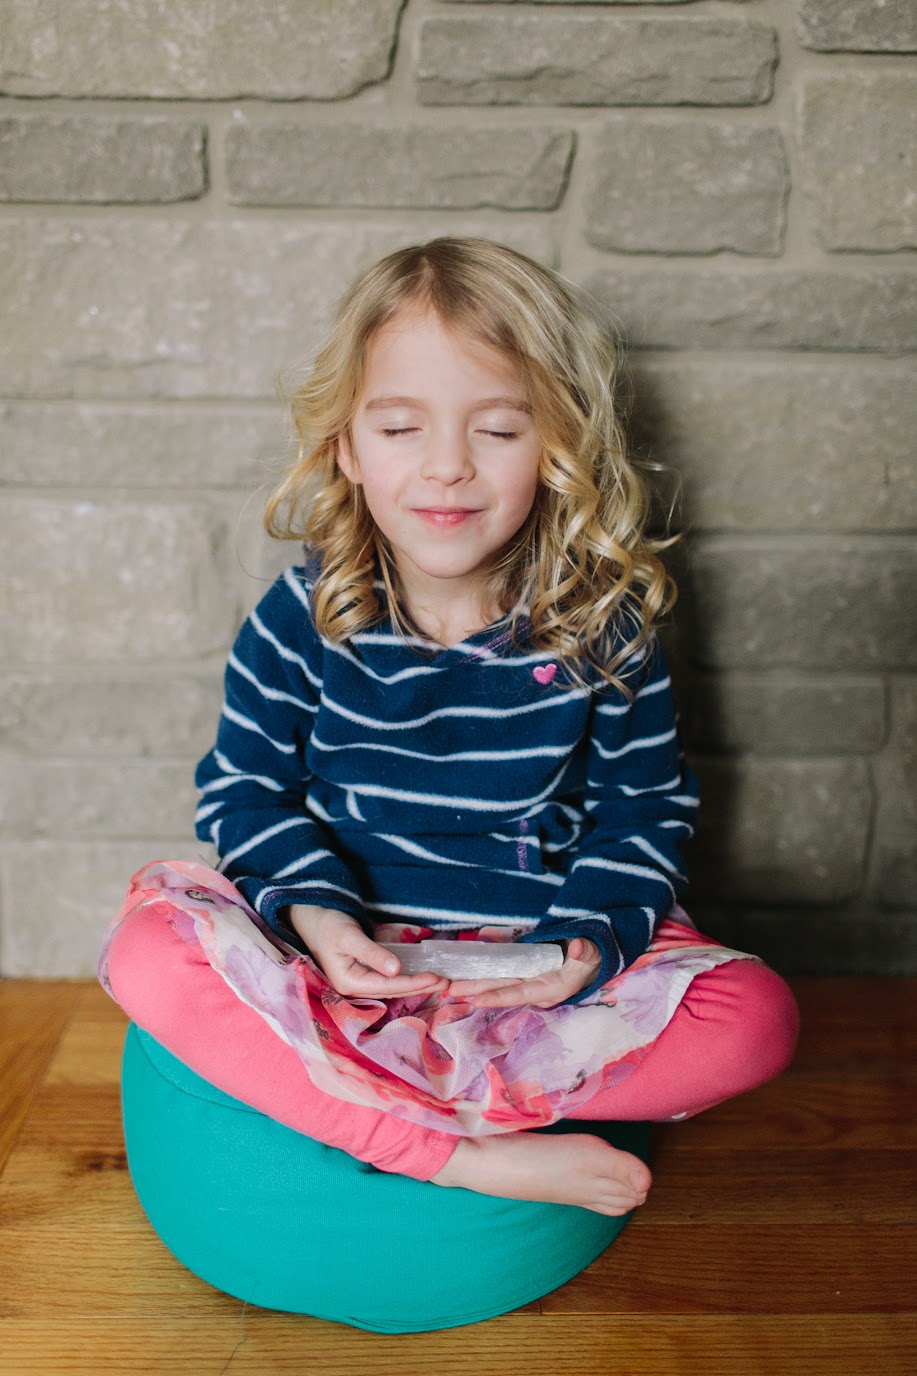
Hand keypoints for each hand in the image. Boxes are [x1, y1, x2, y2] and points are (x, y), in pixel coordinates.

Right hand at [286, 904, 448, 999]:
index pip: (388, 986)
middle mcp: (353, 987)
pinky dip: (406, 977)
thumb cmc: (327, 924)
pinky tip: (420, 975)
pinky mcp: (362, 973)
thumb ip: (372, 953)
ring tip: (439, 981)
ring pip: (392, 987)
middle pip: (393, 991)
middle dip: (420, 987)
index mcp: (348, 982)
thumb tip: (397, 970)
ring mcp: (357, 981)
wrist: (310, 915)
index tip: (436, 978)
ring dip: (415, 984)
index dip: (414, 983)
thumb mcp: (349, 936)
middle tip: (447, 983)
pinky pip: (387, 980)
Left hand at [446, 938, 601, 1009]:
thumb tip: (578, 947)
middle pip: (502, 990)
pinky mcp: (525, 973)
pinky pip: (502, 975)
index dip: (498, 996)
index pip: (520, 994)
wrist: (594, 960)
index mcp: (551, 989)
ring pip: (498, 983)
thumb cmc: (592, 958)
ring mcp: (529, 981)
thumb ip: (586, 952)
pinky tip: (467, 974)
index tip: (475, 999)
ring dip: (475, 984)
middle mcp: (536, 989)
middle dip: (475, 991)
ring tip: (450, 986)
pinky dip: (485, 975)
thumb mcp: (593, 954)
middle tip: (448, 991)